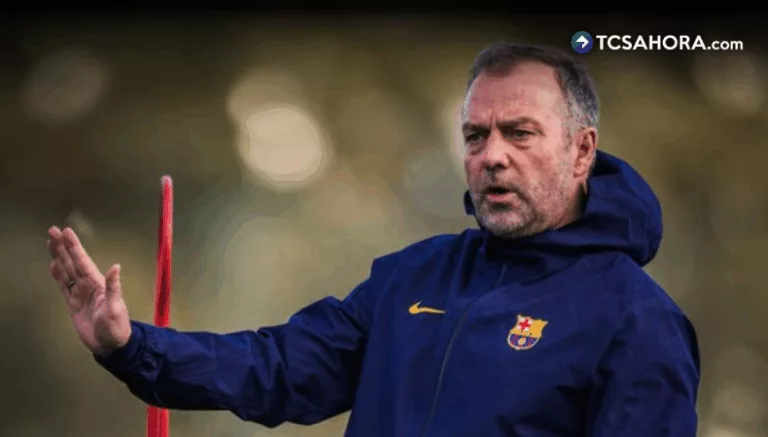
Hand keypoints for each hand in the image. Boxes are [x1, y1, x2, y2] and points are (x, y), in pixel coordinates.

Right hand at [47, 226, 130, 354]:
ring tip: (50, 242)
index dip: (74, 247)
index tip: (66, 232)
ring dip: (58, 257)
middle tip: (52, 230)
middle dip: (63, 247)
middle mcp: (88, 285)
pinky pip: (63, 286)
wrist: (110, 345)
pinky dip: (57, 276)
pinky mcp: (73, 304)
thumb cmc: (116, 327)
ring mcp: (80, 293)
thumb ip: (114, 288)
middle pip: (72, 262)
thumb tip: (116, 266)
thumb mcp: (115, 308)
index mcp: (98, 283)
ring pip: (66, 271)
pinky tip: (53, 266)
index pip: (83, 261)